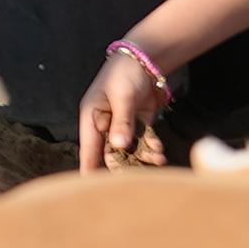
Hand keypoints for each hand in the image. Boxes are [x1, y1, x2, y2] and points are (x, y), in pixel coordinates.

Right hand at [77, 49, 172, 171]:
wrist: (145, 58)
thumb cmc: (124, 72)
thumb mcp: (122, 96)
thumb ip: (122, 121)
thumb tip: (118, 145)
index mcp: (92, 117)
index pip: (89, 148)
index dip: (89, 168)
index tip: (91, 188)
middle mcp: (105, 124)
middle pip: (110, 153)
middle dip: (125, 164)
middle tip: (138, 177)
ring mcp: (122, 125)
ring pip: (129, 150)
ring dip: (143, 157)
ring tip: (158, 159)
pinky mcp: (138, 124)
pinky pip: (142, 142)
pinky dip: (151, 148)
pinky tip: (159, 151)